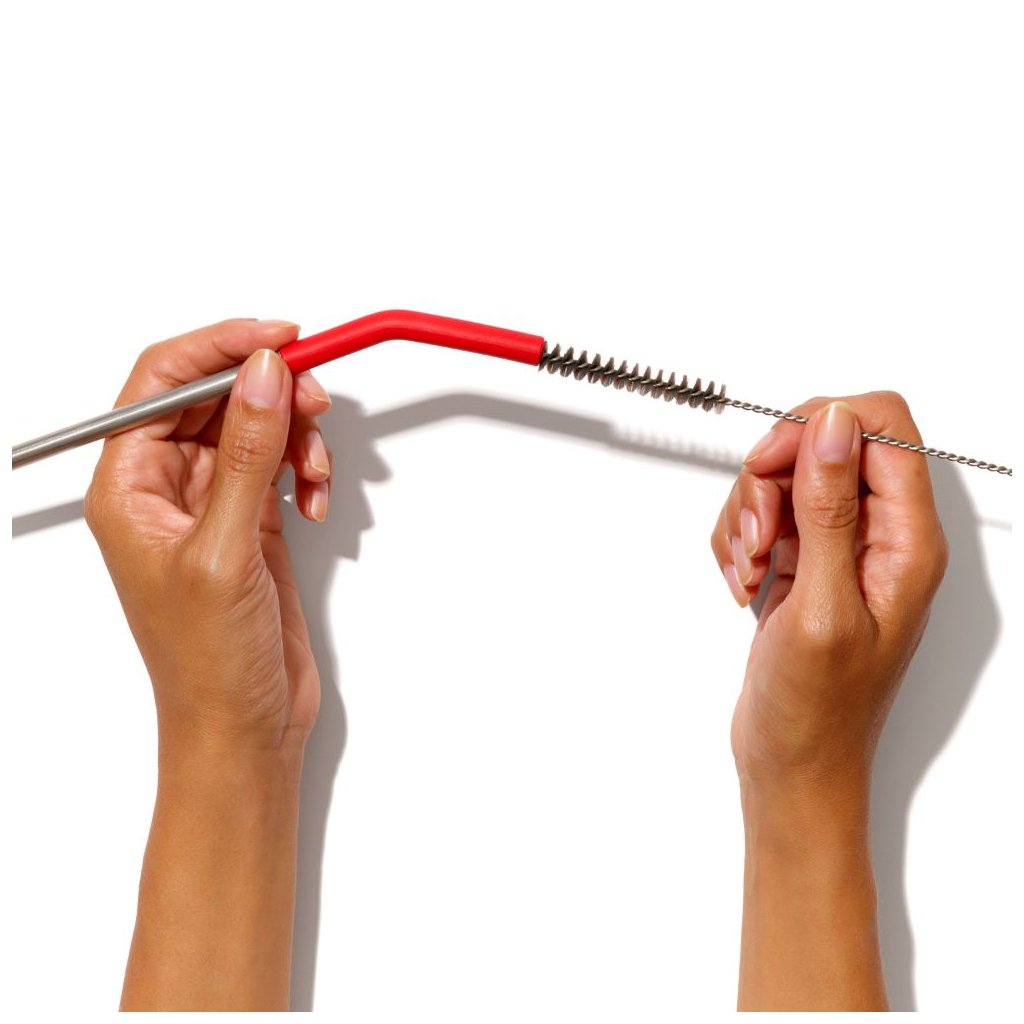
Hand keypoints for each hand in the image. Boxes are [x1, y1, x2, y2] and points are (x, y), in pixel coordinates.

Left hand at [85, 318, 332, 758]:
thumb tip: (262, 376)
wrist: (243, 726)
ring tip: (316, 473)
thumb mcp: (223, 551)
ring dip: (296, 436)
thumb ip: (245, 457)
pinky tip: (315, 504)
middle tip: (316, 400)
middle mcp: (166, 487)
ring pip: (255, 427)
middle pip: (216, 396)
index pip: (162, 382)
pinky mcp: (251, 523)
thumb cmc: (206, 661)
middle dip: (271, 392)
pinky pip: (280, 465)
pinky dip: (306, 471)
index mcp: (129, 487)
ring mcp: (212, 504)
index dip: (220, 348)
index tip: (279, 337)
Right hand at [711, 392, 948, 788]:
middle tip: (759, 536)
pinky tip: (744, 582)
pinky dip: (739, 540)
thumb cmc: (818, 709)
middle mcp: (879, 535)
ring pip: (784, 477)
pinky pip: (762, 514)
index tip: (773, 463)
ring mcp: (839, 547)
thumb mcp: (821, 606)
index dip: (820, 426)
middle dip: (771, 479)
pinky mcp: (804, 561)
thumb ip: (829, 510)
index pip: (882, 425)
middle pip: (822, 444)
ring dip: (749, 515)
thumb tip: (832, 426)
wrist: (792, 761)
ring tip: (749, 570)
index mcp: (907, 540)